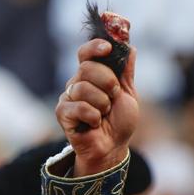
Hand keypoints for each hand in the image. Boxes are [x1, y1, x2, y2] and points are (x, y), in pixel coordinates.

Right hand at [55, 39, 139, 174]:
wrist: (113, 147)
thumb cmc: (119, 121)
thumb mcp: (128, 93)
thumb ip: (126, 71)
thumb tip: (130, 47)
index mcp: (92, 75)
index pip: (86, 53)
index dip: (95, 47)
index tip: (107, 48)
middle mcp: (77, 83)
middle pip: (87, 68)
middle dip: (107, 82)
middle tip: (113, 96)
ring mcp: (68, 97)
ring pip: (83, 88)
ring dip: (102, 103)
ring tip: (104, 113)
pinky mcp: (62, 113)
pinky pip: (79, 107)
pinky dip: (94, 116)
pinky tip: (94, 124)